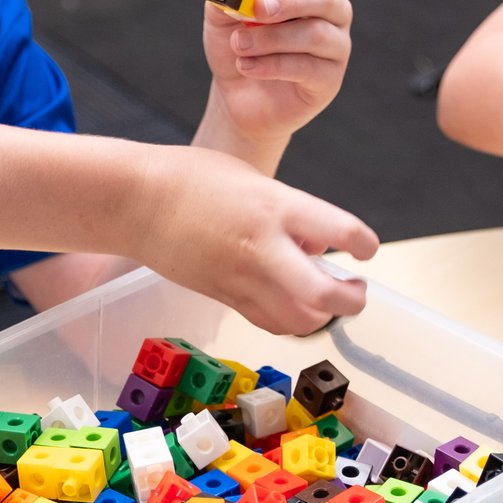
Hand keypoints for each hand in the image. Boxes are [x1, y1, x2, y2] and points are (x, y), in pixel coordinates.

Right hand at [134, 144, 378, 335]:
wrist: (137, 202)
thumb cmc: (191, 179)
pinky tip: (292, 303)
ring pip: (300, 321)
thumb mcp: (255, 180)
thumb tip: (317, 243)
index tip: (365, 249)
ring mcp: (242, 279)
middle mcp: (264, 248)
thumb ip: (292, 212)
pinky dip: (290, 320)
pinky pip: (270, 322)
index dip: (364, 245)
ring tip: (325, 298)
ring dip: (322, 315)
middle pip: (325, 296)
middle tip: (355, 289)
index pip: (341, 231)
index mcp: (276, 207)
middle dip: (352, 299)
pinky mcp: (224, 298)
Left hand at [201, 0, 353, 146]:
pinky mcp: (329, 80)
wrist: (238, 96)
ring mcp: (336, 47)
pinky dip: (272, 65)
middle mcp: (331, 14)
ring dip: (272, 38)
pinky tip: (246, 66)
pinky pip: (307, 68)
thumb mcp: (223, 18)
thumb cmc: (240, 48)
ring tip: (240, 45)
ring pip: (315, 34)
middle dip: (289, 2)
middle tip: (258, 9)